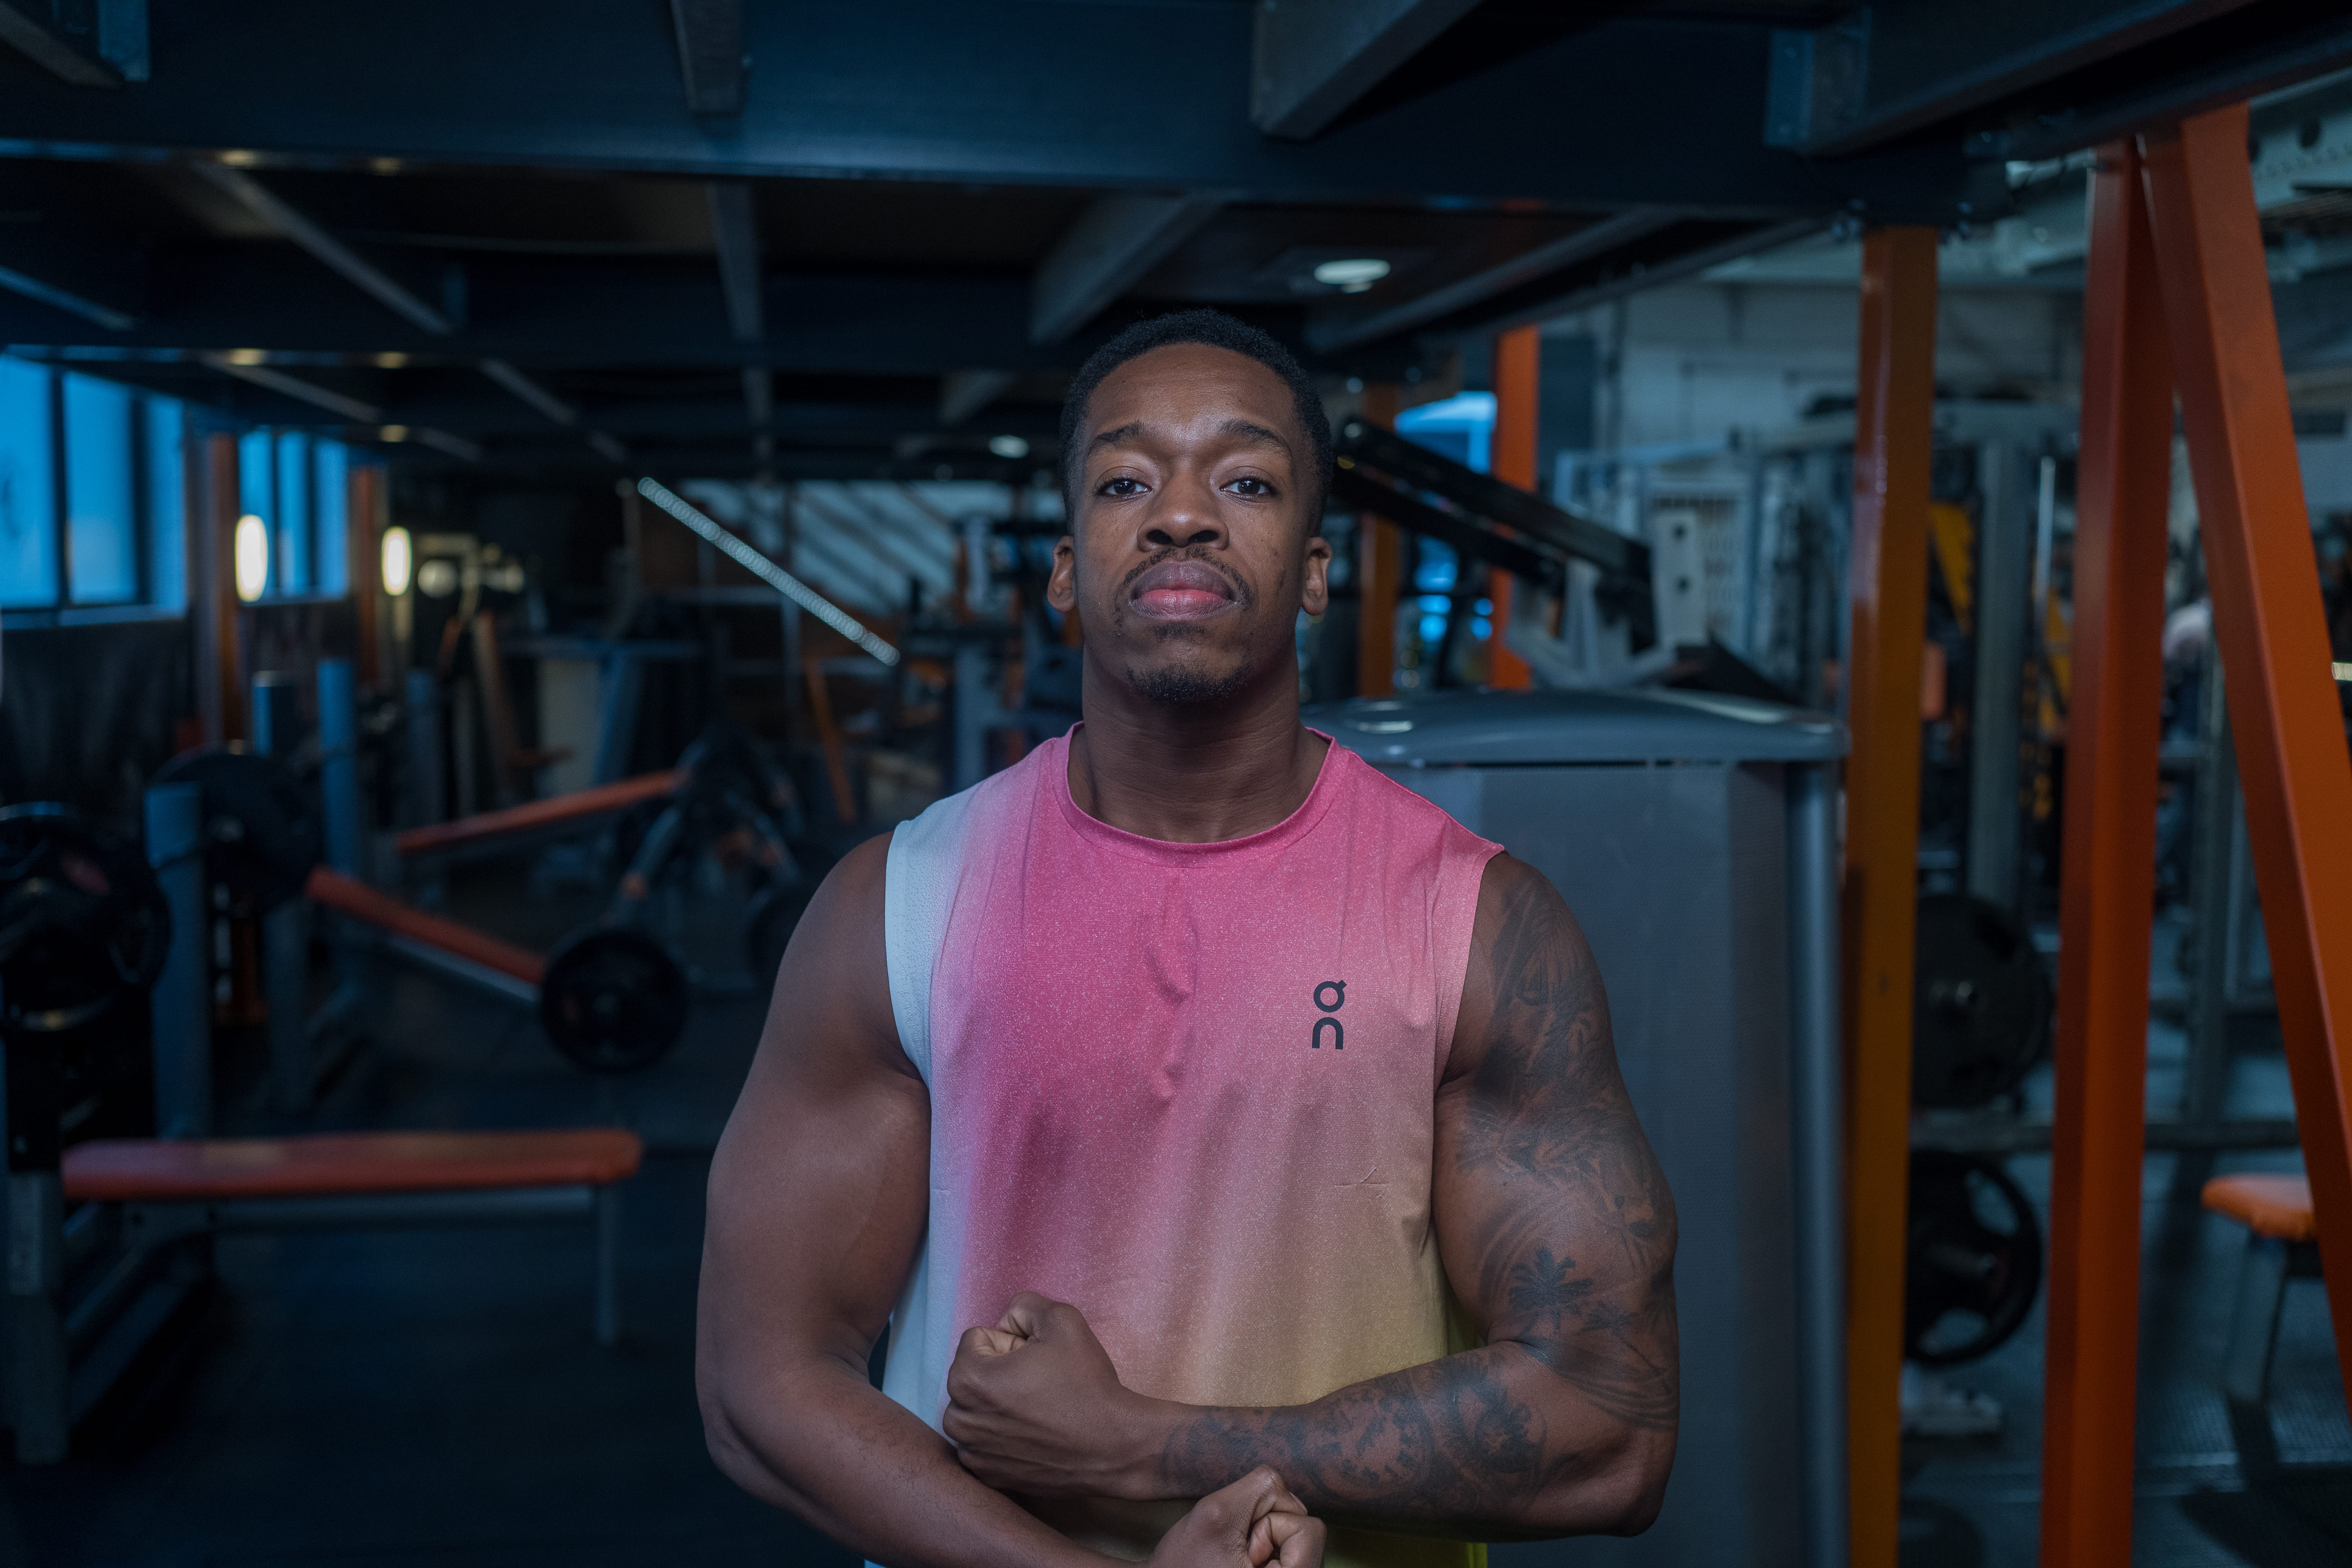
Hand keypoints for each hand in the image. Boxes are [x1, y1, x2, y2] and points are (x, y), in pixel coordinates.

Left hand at [943, 1292, 1162, 1498]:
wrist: (1114, 1447)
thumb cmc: (1087, 1384)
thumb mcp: (1062, 1319)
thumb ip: (1023, 1305)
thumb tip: (1006, 1321)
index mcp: (968, 1378)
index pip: (976, 1340)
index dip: (1011, 1343)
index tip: (1037, 1361)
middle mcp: (959, 1419)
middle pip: (971, 1374)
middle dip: (999, 1372)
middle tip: (1040, 1385)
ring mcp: (972, 1452)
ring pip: (975, 1408)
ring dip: (997, 1404)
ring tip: (1038, 1409)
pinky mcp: (987, 1476)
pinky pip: (984, 1441)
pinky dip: (1002, 1435)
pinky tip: (1034, 1435)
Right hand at [1149, 1468, 1324, 1567]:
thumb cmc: (1184, 1561)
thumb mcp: (1217, 1512)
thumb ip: (1259, 1487)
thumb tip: (1287, 1489)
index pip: (1309, 1529)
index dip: (1272, 1525)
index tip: (1244, 1548)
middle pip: (1308, 1530)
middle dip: (1271, 1530)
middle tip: (1240, 1553)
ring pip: (1299, 1537)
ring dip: (1268, 1538)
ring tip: (1239, 1558)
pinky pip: (1291, 1546)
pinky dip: (1267, 1546)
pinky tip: (1244, 1562)